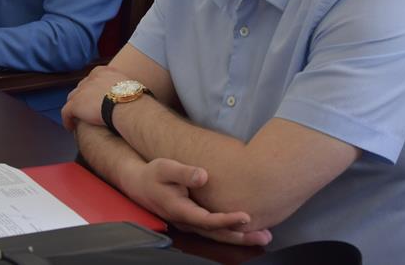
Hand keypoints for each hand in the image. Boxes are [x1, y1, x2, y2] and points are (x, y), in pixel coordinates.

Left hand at [61, 65, 131, 130]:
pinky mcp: (75, 104)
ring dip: (74, 108)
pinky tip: (70, 127)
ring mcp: (81, 91)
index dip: (92, 89)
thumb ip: (123, 88)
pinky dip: (67, 120)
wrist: (128, 105)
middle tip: (86, 110)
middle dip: (82, 98)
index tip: (94, 98)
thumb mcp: (129, 86)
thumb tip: (130, 96)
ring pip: (72, 99)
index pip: (92, 79)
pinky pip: (66, 113)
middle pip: (81, 88)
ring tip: (77, 118)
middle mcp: (90, 78)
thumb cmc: (135, 99)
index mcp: (102, 72)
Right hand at [126, 158, 271, 246]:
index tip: (246, 216)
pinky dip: (232, 232)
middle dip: (242, 236)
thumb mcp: (165, 167)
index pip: (208, 220)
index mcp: (181, 210)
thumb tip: (203, 175)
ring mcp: (191, 223)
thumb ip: (184, 172)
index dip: (227, 220)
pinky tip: (247, 230)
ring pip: (218, 235)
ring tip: (263, 236)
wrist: (139, 185)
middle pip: (217, 234)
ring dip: (240, 237)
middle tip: (264, 235)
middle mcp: (187, 221)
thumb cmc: (153, 174)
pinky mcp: (194, 220)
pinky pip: (215, 230)